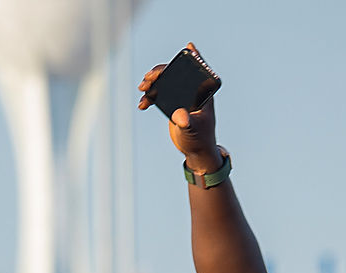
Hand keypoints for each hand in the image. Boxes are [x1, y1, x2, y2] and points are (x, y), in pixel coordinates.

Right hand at [137, 45, 221, 172]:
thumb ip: (187, 122)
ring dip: (152, 82)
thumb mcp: (193, 130)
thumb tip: (180, 117)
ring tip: (142, 88)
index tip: (189, 47)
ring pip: (165, 82)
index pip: (198, 71)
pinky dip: (150, 97)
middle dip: (161, 72)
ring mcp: (182, 97)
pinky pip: (159, 94)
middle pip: (176, 73)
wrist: (195, 151)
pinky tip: (142, 104)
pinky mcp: (173, 104)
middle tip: (149, 78)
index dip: (194, 57)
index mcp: (203, 93)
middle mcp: (192, 92)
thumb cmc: (200, 140)